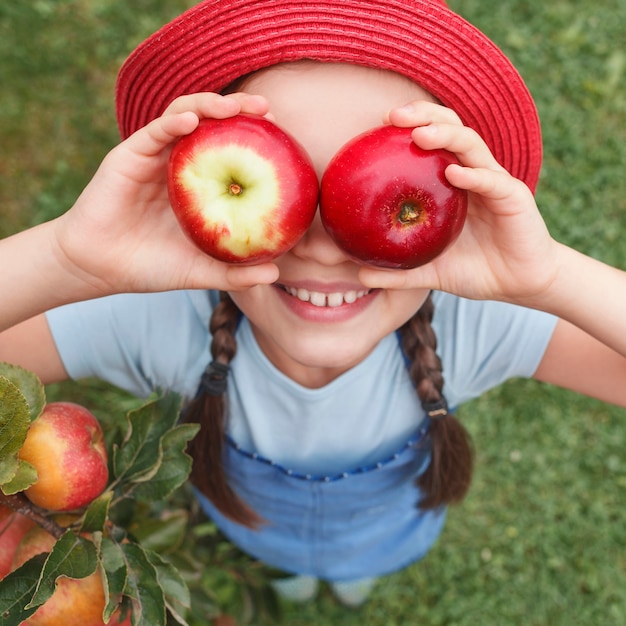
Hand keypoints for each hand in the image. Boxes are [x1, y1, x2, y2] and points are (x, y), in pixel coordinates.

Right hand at [52, 92, 278, 296]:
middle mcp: (179, 164)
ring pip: (184, 116)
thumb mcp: (200, 272)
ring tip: (234, 107)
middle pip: (211, 124)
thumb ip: (235, 274)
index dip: (255, 139)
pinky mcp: (128, 156)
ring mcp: (154, 157)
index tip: (284, 137)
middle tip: (266, 109)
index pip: (230, 151)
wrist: (100, 268)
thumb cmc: (151, 267)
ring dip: (209, 105)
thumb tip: (275, 274)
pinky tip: (192, 122)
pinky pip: (154, 132)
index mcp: (198, 185)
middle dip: (239, 109)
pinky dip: (173, 123)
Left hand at [359, 102, 558, 306]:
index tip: (380, 124)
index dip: (410, 125)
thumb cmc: (475, 270)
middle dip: (424, 115)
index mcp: (454, 183)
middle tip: (393, 116)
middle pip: (452, 129)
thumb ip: (398, 271)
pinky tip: (453, 173)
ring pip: (472, 145)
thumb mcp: (430, 271)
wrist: (519, 285)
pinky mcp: (515, 198)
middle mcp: (474, 174)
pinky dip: (473, 175)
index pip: (433, 141)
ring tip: (419, 135)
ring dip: (446, 135)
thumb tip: (359, 274)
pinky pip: (493, 181)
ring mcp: (496, 183)